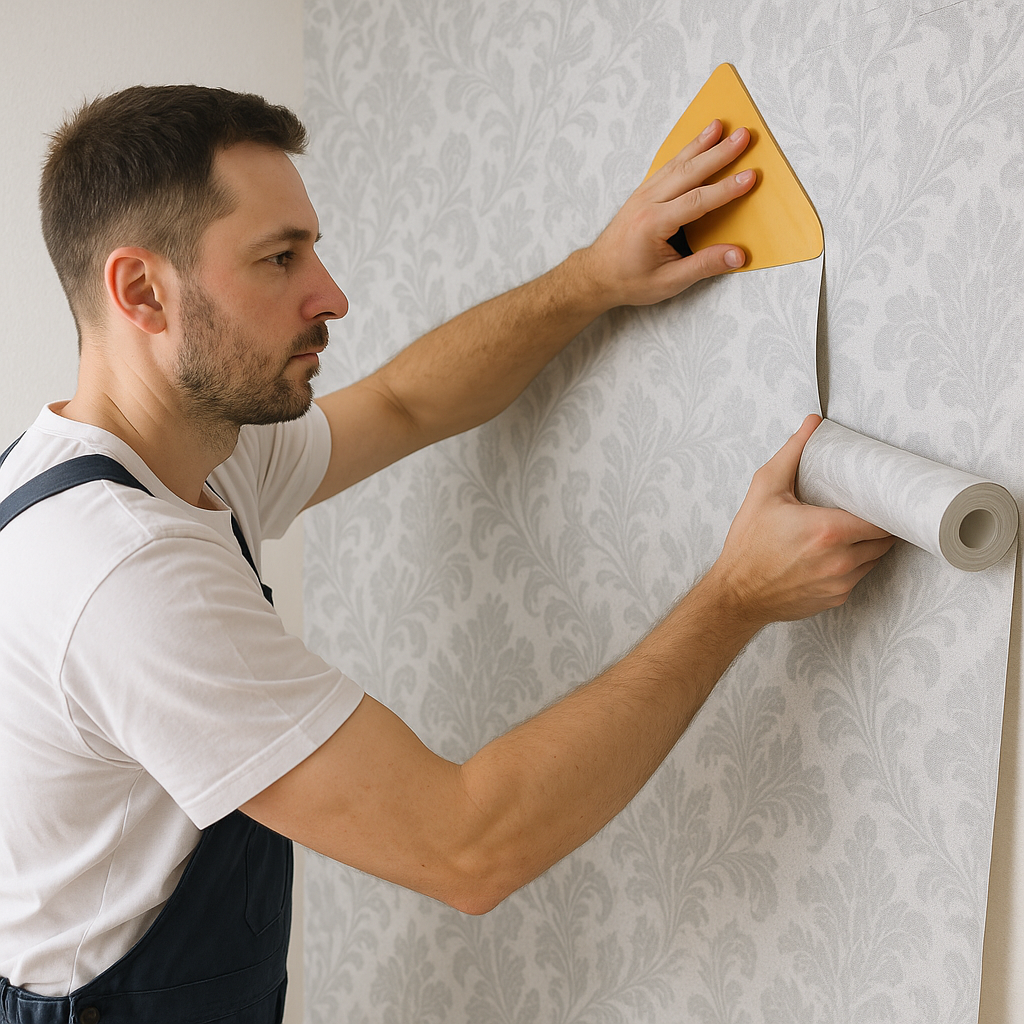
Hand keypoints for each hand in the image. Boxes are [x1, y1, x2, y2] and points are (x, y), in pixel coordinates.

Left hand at [580, 119, 755, 308]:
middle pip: (688, 172)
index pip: (697, 201)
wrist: (596, 275)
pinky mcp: (642, 194)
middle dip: (718, 152)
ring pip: (676, 164)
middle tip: (743, 136)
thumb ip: (703, 266)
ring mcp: (643, 195)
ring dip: (700, 143)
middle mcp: (647, 202)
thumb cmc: (629, 280)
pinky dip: (684, 153)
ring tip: (720, 126)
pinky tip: (696, 142)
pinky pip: (666, 167)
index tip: (750, 177)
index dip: (726, 189)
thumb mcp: (667, 282)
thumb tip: (737, 255)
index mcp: (653, 224)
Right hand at [709, 415, 895, 627]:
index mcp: (829, 530)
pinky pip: (858, 576)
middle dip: (880, 522)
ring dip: (869, 543)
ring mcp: (841, 582)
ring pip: (874, 558)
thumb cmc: (748, 544)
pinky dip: (853, 563)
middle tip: (870, 507)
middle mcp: (840, 560)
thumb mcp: (764, 490)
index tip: (885, 494)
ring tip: (854, 528)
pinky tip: (836, 553)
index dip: (888, 504)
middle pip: (884, 538)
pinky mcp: (837, 597)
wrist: (736, 593)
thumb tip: (812, 425)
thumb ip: (792, 453)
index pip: (882, 517)